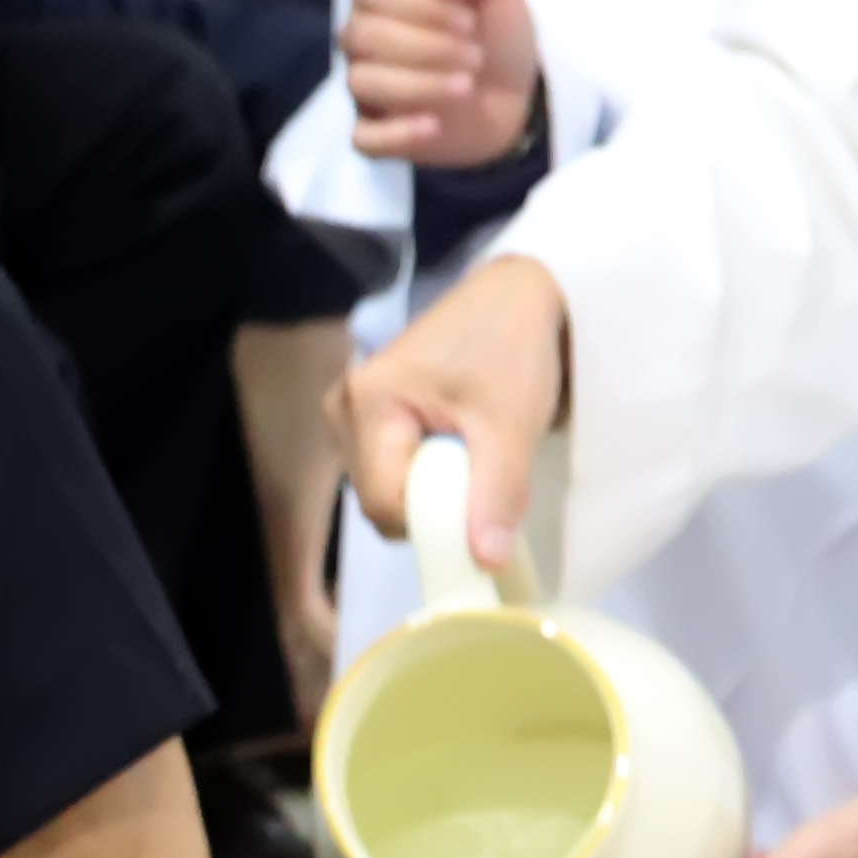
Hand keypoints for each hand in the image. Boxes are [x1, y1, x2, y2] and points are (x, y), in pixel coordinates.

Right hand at [332, 251, 568, 584]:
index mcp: (366, 402)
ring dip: (432, 491)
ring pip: (384, 491)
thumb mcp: (511, 425)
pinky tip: (455, 448)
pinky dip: (425, 476)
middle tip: (483, 474)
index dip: (435, 521)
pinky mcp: (365, 417)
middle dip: (433, 506)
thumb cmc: (512, 347)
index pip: (385, 503)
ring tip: (473, 455)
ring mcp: (348, 413)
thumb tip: (484, 561)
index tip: (484, 510)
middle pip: (379, 501)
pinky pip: (389, 473)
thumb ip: (497, 494)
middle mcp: (342, 409)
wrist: (515, 297)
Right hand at [346, 0, 541, 166]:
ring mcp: (366, 89)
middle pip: (363, 37)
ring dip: (418, 85)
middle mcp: (363, 41)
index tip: (469, 21)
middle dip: (425, 47)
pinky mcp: (375, 133)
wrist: (514, 95)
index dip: (419, 5)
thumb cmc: (493, 34)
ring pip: (362, 83)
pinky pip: (362, 137)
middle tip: (475, 57)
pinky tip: (434, 126)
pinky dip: (396, 133)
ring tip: (467, 87)